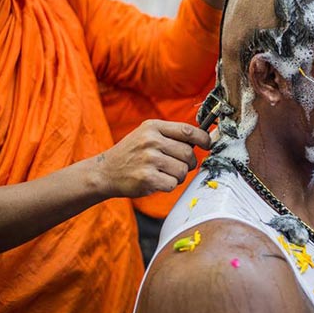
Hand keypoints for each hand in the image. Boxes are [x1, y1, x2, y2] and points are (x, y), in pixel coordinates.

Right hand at [96, 120, 210, 197]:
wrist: (105, 172)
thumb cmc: (132, 154)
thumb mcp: (147, 135)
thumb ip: (171, 135)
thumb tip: (203, 139)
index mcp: (153, 127)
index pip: (188, 130)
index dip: (203, 138)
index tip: (208, 144)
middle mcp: (151, 140)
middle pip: (188, 153)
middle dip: (189, 163)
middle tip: (179, 166)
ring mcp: (148, 159)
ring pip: (182, 170)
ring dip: (178, 176)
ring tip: (164, 174)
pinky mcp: (147, 178)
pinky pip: (173, 183)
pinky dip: (169, 185)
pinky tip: (157, 181)